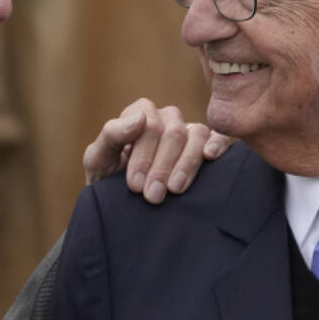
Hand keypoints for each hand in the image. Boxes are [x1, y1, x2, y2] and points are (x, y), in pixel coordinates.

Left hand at [82, 98, 233, 202]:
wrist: (122, 206)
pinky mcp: (208, 147)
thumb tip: (140, 118)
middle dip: (162, 166)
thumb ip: (112, 135)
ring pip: (197, 135)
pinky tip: (210, 157)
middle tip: (152, 196)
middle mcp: (168, 119)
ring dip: (186, 164)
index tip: (134, 185)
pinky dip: (219, 143)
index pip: (149, 124)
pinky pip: (220, 137)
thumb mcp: (98, 159)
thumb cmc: (108, 179)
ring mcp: (189, 132)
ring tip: (175, 190)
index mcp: (141, 114)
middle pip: (173, 132)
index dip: (143, 155)